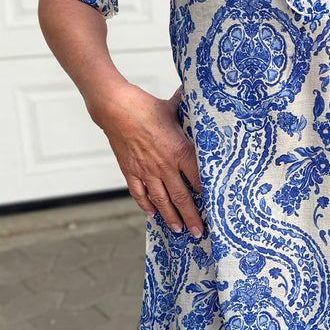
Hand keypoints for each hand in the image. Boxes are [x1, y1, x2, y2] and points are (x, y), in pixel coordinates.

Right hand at [88, 82, 204, 237]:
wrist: (115, 108)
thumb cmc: (145, 106)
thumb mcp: (172, 107)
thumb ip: (186, 108)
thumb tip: (196, 96)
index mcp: (180, 151)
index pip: (198, 179)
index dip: (207, 195)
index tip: (214, 208)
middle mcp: (165, 166)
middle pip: (182, 197)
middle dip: (192, 217)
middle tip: (199, 233)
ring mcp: (146, 171)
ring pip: (162, 200)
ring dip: (171, 217)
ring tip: (179, 230)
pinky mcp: (130, 171)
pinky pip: (140, 193)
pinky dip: (146, 205)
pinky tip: (152, 213)